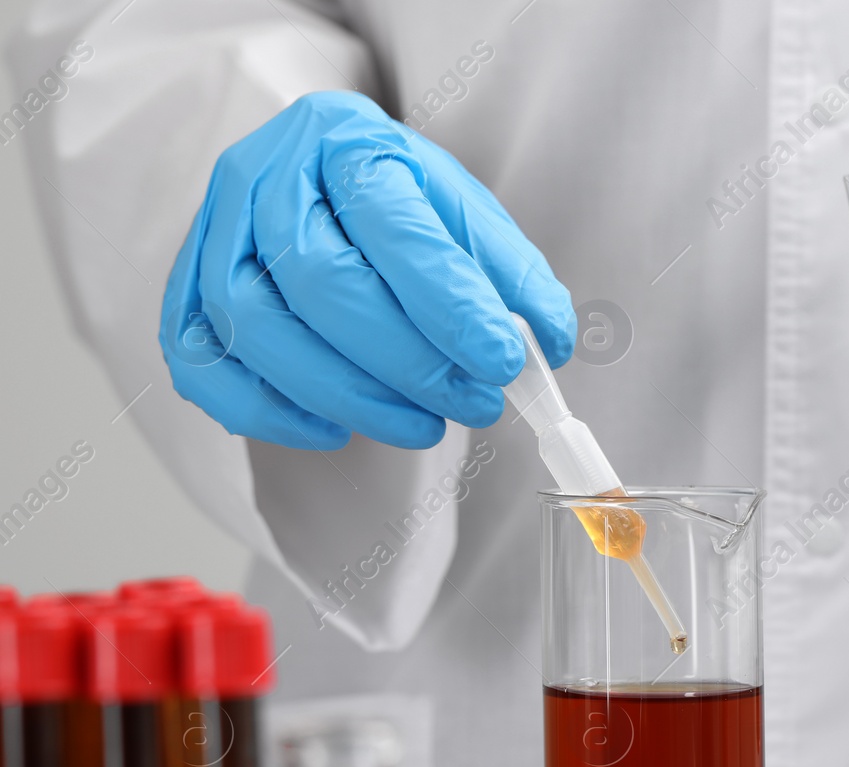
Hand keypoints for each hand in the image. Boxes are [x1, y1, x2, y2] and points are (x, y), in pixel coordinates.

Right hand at [160, 91, 575, 449]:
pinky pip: (206, 369)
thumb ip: (511, 274)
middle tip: (474, 403)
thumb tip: (551, 341)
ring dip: (353, 397)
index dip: (451, 305)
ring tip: (425, 425)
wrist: (317, 183)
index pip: (394, 227)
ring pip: (259, 330)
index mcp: (344, 140)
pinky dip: (273, 413)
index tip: (504, 361)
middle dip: (409, 362)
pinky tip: (337, 430)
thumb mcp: (465, 213)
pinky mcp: (184, 295)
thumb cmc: (397, 204)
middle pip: (322, 282)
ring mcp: (211, 236)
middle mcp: (263, 178)